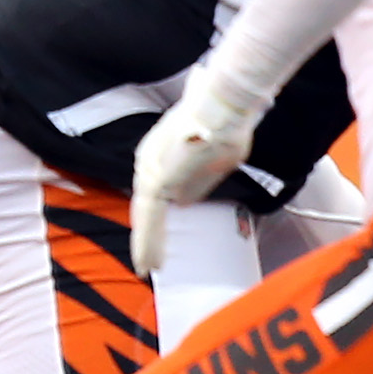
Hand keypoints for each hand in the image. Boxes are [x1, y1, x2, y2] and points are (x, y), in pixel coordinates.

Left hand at [129, 82, 261, 276]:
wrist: (223, 106)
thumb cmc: (226, 123)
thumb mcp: (215, 158)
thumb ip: (198, 180)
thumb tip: (185, 202)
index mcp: (161, 155)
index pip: (156, 194)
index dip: (155, 216)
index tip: (158, 235)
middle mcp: (149, 163)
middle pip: (147, 207)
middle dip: (149, 234)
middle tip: (148, 259)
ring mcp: (150, 171)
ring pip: (146, 217)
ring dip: (148, 244)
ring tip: (147, 267)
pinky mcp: (156, 182)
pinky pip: (150, 220)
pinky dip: (149, 243)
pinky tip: (148, 263)